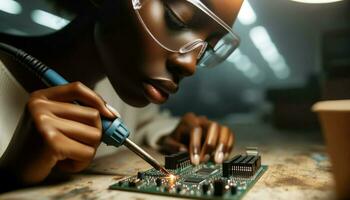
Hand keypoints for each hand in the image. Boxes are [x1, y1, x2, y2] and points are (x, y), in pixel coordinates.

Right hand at [0, 82, 116, 184]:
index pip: (77, 88)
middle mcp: (41, 107)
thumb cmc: (37, 147)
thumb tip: (111, 115)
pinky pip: (87, 153)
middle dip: (93, 135)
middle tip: (77, 145)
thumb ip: (77, 114)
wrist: (14, 170)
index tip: (109, 114)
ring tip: (68, 154)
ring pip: (94, 135)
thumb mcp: (53, 122)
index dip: (98, 100)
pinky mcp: (51, 142)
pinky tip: (64, 163)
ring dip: (87, 151)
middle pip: (93, 115)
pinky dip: (80, 163)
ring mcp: (45, 123)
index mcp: (41, 97)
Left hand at [158, 113, 234, 164]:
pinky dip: (228, 146)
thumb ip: (173, 146)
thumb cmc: (175, 140)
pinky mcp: (220, 130)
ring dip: (223, 146)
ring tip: (218, 160)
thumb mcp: (168, 143)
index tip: (196, 161)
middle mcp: (202, 119)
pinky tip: (224, 157)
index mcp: (188, 120)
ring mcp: (212, 124)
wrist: (180, 137)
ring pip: (224, 129)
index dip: (196, 146)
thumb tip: (184, 150)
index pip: (195, 129)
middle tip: (208, 160)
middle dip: (211, 144)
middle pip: (212, 126)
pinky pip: (229, 135)